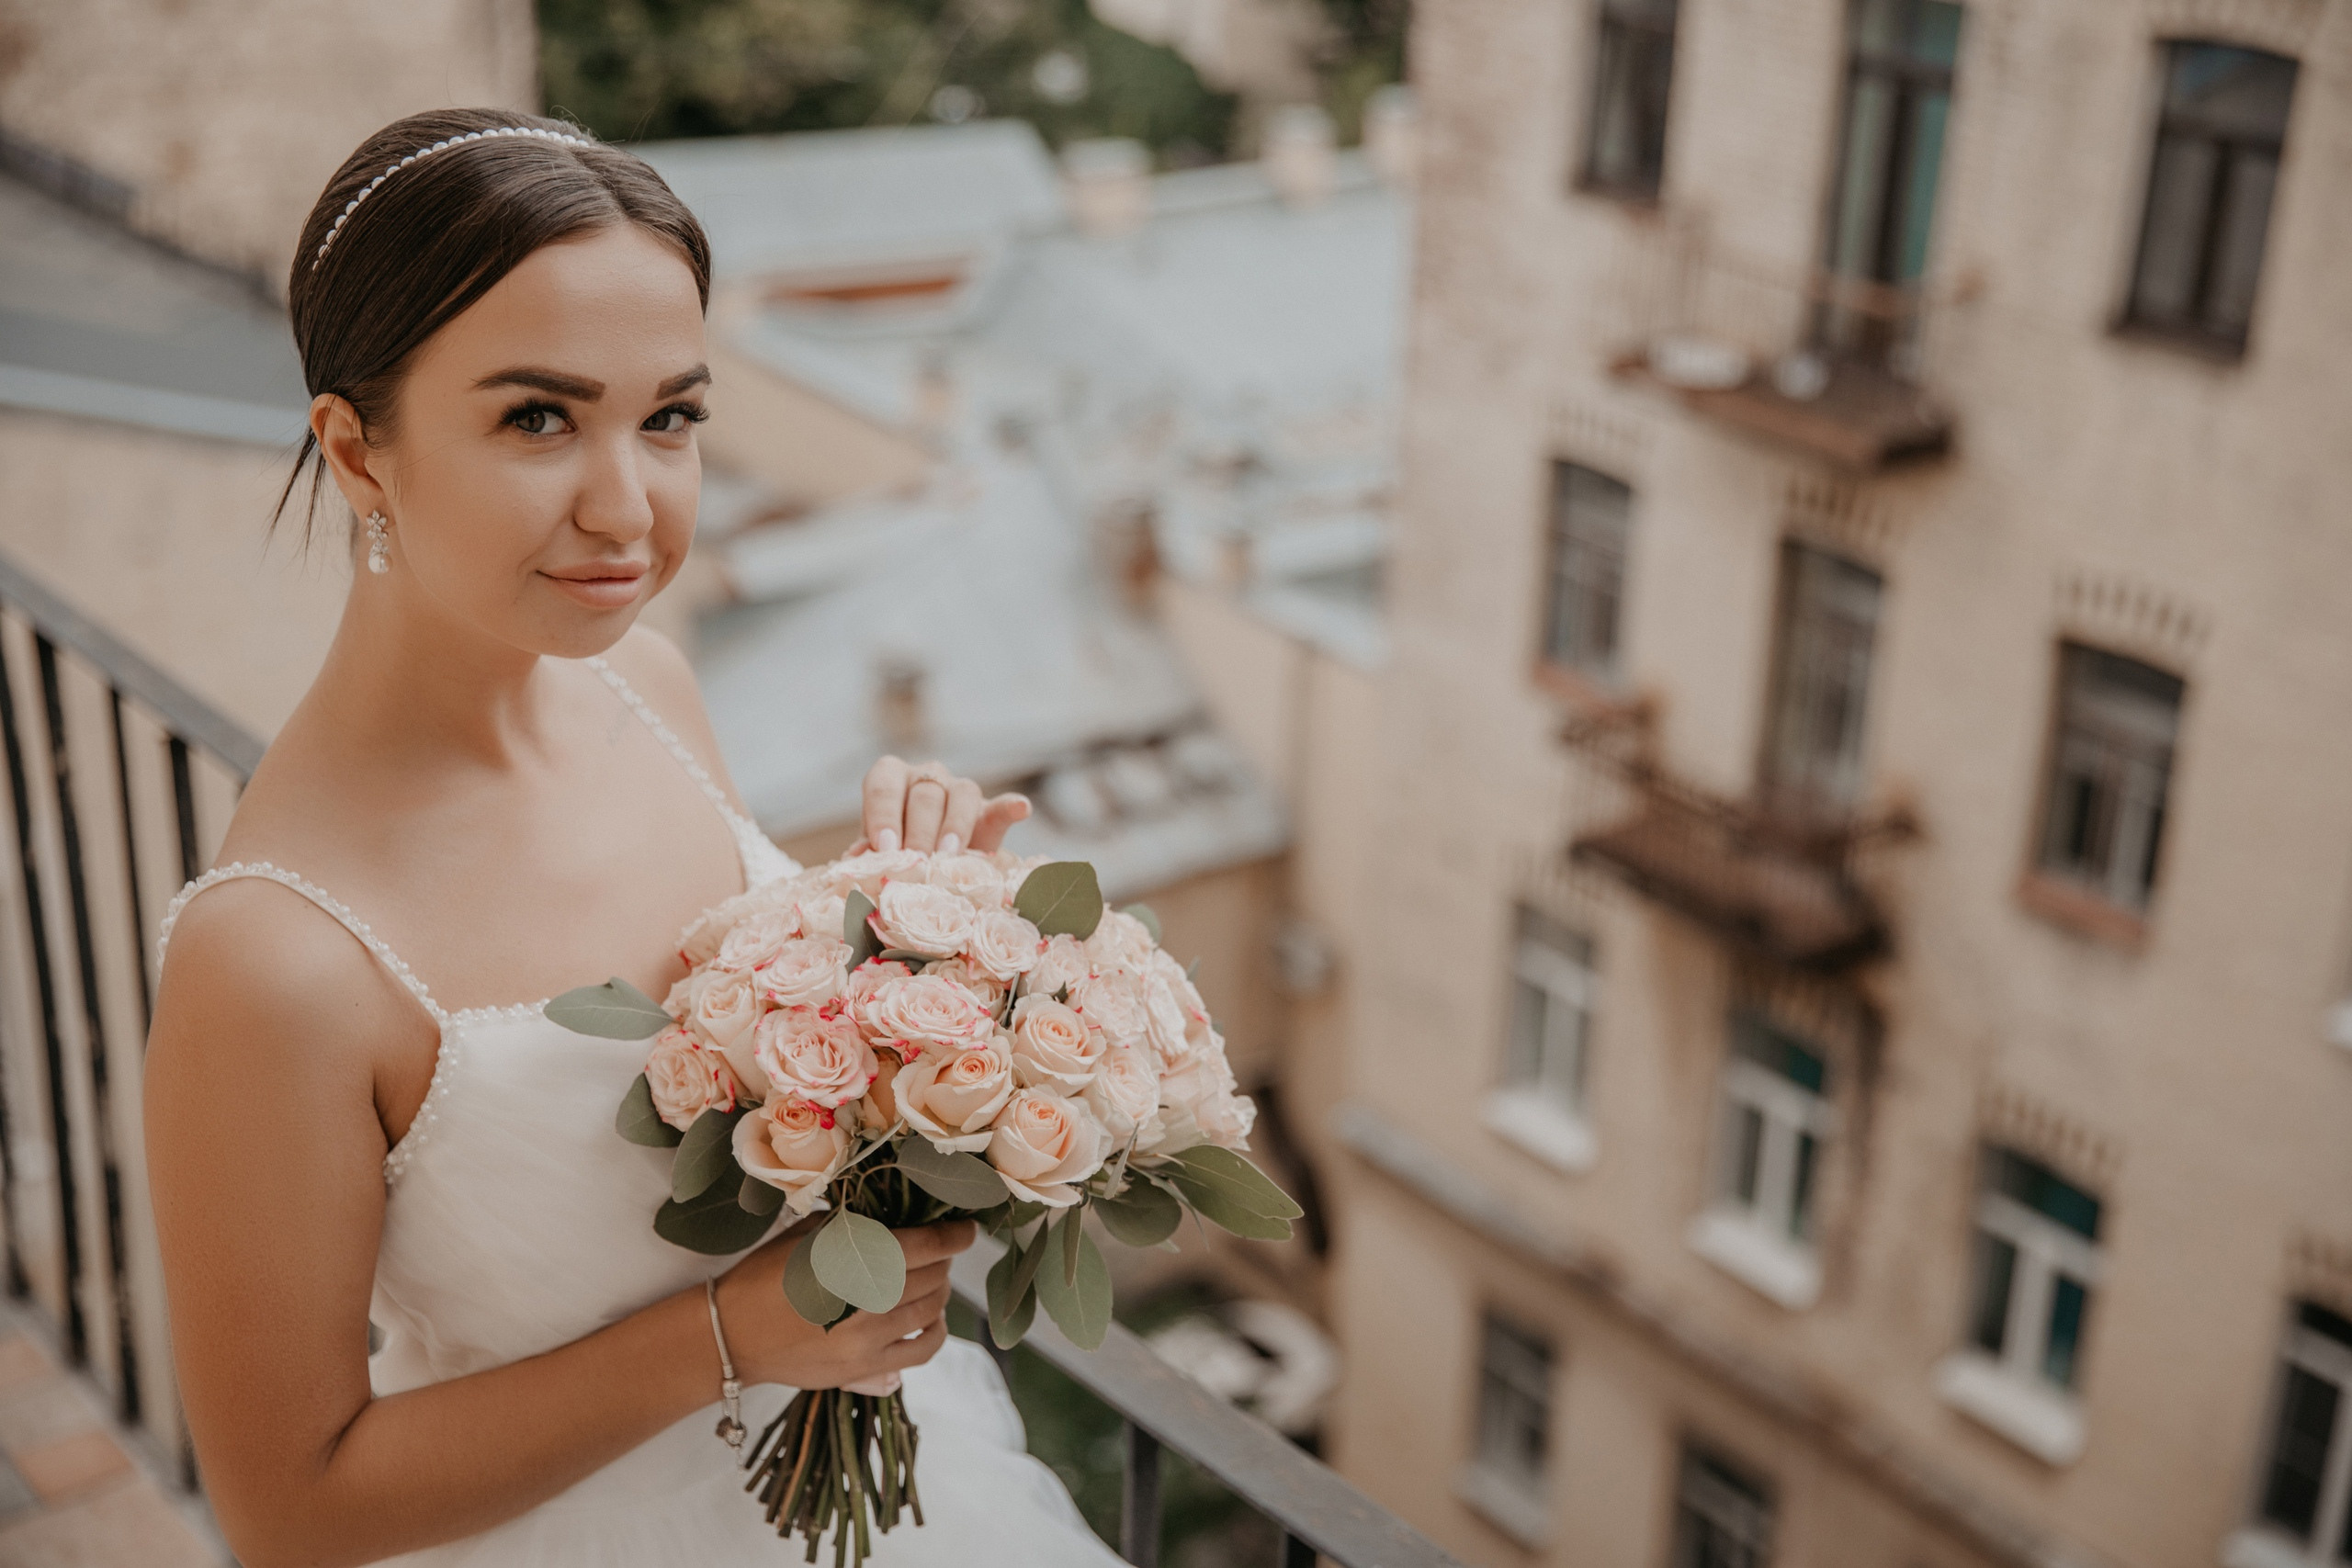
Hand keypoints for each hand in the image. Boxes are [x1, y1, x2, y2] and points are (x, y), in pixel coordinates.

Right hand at [711, 1219, 975, 1390]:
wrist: (731, 1335)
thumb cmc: (765, 1276)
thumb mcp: (807, 1236)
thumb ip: (856, 1226)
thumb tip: (903, 1217)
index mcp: (850, 1260)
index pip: (925, 1245)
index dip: (954, 1235)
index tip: (966, 1229)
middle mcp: (864, 1301)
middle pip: (933, 1277)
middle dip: (944, 1260)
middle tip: (938, 1250)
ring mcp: (867, 1341)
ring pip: (932, 1311)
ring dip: (940, 1292)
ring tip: (932, 1280)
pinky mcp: (864, 1370)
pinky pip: (922, 1351)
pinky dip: (936, 1331)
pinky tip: (931, 1319)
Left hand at [854, 757, 1029, 855]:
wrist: (931, 864)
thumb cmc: (895, 852)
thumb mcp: (879, 852)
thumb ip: (868, 853)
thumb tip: (857, 860)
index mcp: (890, 778)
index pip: (883, 785)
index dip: (883, 815)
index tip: (885, 848)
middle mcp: (925, 777)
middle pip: (924, 793)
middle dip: (919, 830)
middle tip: (916, 861)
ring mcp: (958, 789)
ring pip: (961, 793)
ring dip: (955, 825)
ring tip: (949, 855)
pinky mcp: (990, 810)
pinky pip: (1001, 803)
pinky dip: (1011, 806)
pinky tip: (1022, 808)